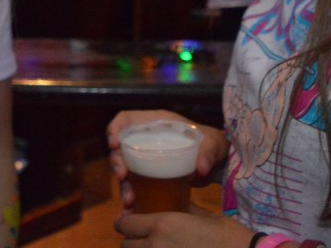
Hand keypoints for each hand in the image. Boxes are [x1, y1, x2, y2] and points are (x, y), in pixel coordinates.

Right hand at [106, 110, 229, 209]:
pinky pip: (134, 185)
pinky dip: (132, 197)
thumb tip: (201, 168)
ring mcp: (146, 158)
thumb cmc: (211, 144)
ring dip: (123, 185)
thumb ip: (208, 153)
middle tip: (123, 177)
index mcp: (156, 124)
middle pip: (121, 147)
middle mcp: (146, 139)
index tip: (114, 144)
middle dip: (117, 162)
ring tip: (129, 201)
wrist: (216, 163)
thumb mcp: (213, 144)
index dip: (115, 128)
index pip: (126, 119)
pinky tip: (132, 210)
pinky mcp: (150, 176)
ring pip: (125, 169)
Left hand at [115, 210, 255, 247]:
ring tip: (156, 247)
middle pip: (126, 245)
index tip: (130, 222)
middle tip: (145, 239)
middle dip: (132, 241)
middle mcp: (156, 245)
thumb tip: (178, 206)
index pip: (124, 224)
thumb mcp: (206, 217)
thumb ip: (185, 211)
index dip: (125, 222)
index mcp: (163, 224)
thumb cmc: (229, 236)